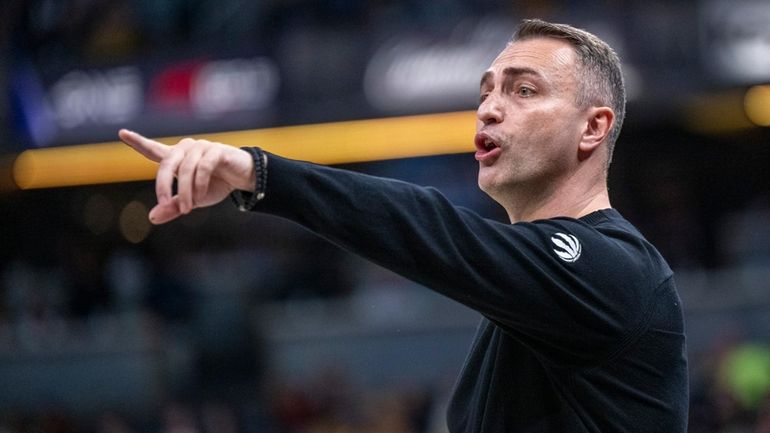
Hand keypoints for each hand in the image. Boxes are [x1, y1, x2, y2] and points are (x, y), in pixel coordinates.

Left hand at [119, 129, 255, 223]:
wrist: (245, 179)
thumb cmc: (217, 185)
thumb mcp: (193, 200)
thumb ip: (174, 207)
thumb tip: (152, 218)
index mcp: (177, 158)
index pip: (154, 149)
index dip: (138, 142)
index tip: (122, 133)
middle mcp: (186, 148)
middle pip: (166, 163)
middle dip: (163, 185)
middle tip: (165, 204)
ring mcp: (202, 147)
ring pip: (185, 169)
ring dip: (185, 191)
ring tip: (189, 208)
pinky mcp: (217, 151)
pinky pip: (202, 167)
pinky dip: (199, 185)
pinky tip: (200, 197)